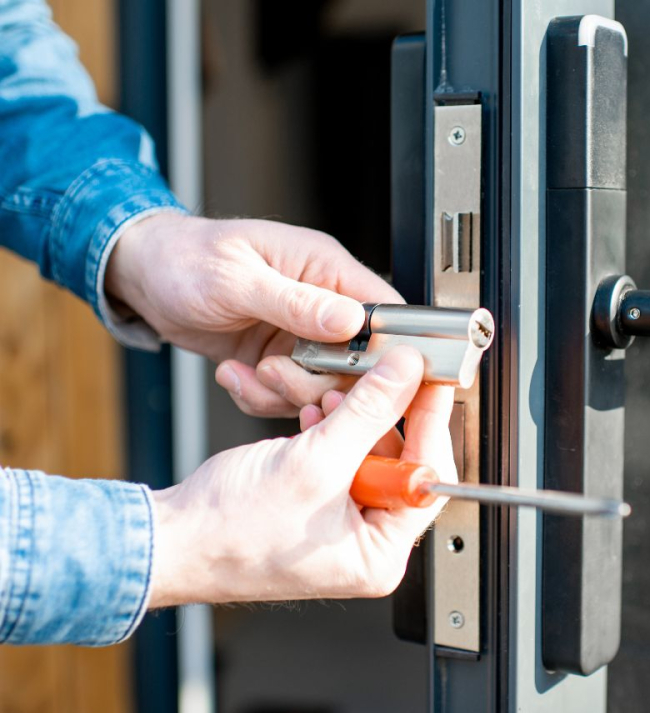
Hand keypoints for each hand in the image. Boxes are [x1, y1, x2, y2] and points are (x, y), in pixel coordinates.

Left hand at [106, 212, 403, 416]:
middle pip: (357, 361)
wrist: (143, 275)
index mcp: (325, 268)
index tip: (358, 375)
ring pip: (323, 386)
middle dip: (318, 380)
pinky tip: (233, 374)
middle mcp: (322, 303)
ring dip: (283, 392)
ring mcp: (301, 335)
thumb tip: (351, 320)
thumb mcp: (236, 279)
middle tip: (275, 373)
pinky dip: (260, 397)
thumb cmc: (184, 257)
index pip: (384, 311)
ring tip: (247, 373)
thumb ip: (297, 302)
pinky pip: (288, 395)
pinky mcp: (279, 360)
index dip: (384, 349)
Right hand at [148, 346, 455, 606]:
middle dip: (381, 416)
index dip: (430, 423)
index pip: (428, 479)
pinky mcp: (318, 505)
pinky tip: (315, 415)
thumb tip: (406, 375)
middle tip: (381, 377)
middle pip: (402, 462)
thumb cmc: (229, 532)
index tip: (431, 382)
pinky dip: (331, 430)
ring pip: (368, 453)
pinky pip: (341, 457)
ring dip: (351, 418)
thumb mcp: (315, 461)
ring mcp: (342, 525)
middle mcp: (367, 544)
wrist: (170, 540)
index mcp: (380, 554)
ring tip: (331, 397)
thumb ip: (368, 412)